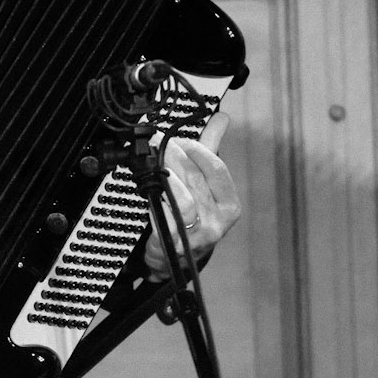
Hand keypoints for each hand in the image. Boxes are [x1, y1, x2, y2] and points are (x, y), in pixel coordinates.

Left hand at [143, 111, 240, 278]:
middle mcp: (217, 221)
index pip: (217, 169)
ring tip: (152, 162)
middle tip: (157, 143)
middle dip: (172, 156)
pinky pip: (165, 215)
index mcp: (228, 205)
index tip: (178, 139)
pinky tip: (149, 189)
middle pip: (194, 180)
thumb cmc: (191, 218)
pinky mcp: (176, 244)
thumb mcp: (204, 183)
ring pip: (181, 198)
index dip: (196, 150)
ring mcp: (197, 235)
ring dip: (163, 176)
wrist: (173, 258)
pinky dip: (154, 199)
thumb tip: (221, 118)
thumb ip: (211, 149)